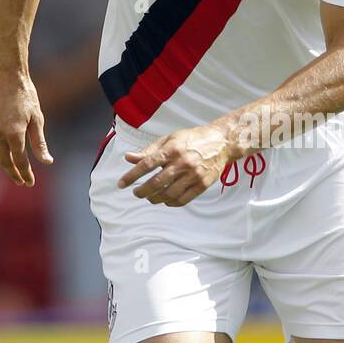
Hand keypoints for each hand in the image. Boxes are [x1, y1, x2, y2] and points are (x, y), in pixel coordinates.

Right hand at [0, 67, 52, 184]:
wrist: (4, 74)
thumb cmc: (25, 95)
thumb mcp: (37, 119)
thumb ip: (39, 143)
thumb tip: (47, 162)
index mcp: (14, 133)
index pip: (20, 162)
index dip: (25, 174)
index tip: (29, 182)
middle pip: (5, 161)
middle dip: (13, 173)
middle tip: (20, 181)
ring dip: (3, 160)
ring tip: (13, 164)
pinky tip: (2, 145)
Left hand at [117, 124, 233, 205]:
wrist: (221, 143)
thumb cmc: (193, 139)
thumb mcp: (170, 139)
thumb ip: (149, 150)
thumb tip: (129, 157)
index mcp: (172, 149)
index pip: (147, 164)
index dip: (132, 176)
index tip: (121, 184)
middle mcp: (183, 162)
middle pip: (157, 183)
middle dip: (142, 191)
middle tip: (136, 193)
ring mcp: (194, 175)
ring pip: (169, 194)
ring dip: (155, 199)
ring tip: (149, 197)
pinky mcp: (203, 185)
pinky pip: (183, 199)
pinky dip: (171, 203)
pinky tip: (165, 200)